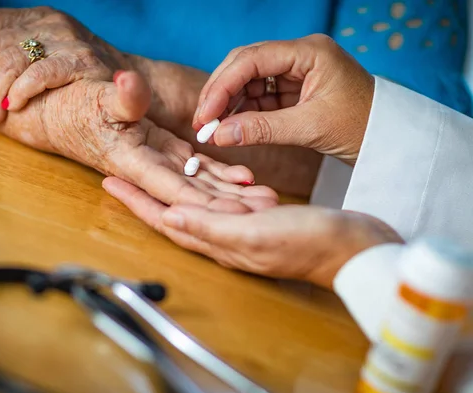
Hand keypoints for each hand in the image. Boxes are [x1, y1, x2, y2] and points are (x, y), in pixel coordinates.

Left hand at [0, 6, 130, 124]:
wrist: (132, 84)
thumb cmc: (81, 80)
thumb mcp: (48, 57)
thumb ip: (18, 57)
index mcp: (38, 17)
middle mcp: (50, 21)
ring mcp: (67, 39)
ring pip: (11, 58)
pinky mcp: (81, 60)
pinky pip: (39, 73)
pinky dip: (21, 91)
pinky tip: (14, 105)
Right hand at [0, 70, 278, 212]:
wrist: (67, 113)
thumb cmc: (76, 107)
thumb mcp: (95, 99)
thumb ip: (118, 98)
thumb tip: (128, 83)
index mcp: (133, 162)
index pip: (172, 188)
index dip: (203, 203)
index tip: (234, 213)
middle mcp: (150, 171)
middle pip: (194, 195)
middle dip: (228, 206)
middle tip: (265, 212)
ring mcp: (160, 164)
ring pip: (201, 184)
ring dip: (232, 194)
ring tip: (266, 199)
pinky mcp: (167, 154)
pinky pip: (198, 169)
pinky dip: (222, 175)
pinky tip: (247, 178)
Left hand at [103, 177, 402, 288]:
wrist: (354, 250)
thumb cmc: (310, 244)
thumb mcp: (256, 234)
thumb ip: (211, 227)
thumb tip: (168, 217)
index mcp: (218, 241)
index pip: (164, 219)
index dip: (135, 201)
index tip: (108, 180)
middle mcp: (224, 237)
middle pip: (174, 212)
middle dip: (147, 192)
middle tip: (123, 169)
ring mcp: (242, 229)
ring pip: (198, 205)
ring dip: (177, 186)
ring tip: (157, 165)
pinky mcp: (259, 221)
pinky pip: (226, 202)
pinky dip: (214, 187)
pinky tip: (212, 175)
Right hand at [192, 34, 374, 164]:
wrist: (390, 140)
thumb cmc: (363, 128)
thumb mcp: (311, 128)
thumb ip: (262, 129)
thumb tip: (219, 135)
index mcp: (309, 51)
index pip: (253, 59)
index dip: (223, 85)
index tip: (205, 113)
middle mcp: (300, 55)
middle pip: (245, 65)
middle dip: (221, 93)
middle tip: (202, 121)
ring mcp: (296, 72)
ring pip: (249, 82)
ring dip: (229, 104)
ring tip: (212, 129)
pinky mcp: (294, 90)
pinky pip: (260, 97)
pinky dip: (243, 112)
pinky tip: (230, 127)